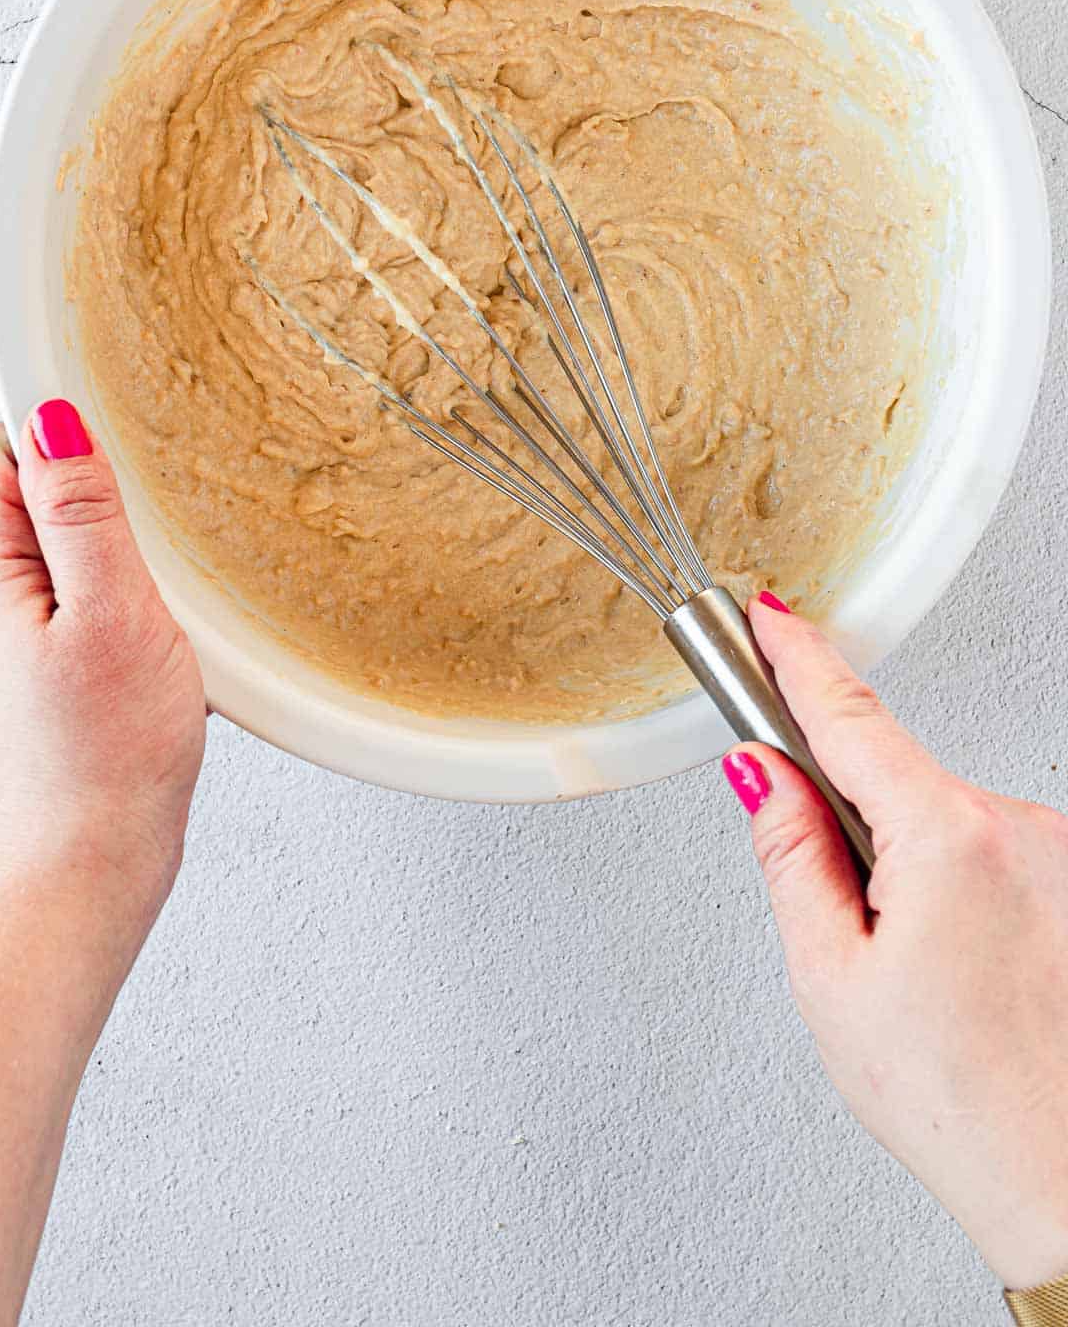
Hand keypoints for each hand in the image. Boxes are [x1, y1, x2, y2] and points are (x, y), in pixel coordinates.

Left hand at [0, 402, 205, 919]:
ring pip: (62, 549)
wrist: (86, 873)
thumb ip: (82, 514)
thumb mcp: (111, 616)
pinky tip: (152, 636)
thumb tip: (54, 421)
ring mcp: (9, 637)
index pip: (2, 449)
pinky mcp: (42, 670)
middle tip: (152, 546)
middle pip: (33, 493)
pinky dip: (120, 600)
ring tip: (156, 599)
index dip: (64, 438)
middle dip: (99, 498)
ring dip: (116, 554)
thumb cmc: (101, 763)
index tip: (124, 462)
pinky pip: (79, 598)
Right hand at [724, 596, 1067, 1294]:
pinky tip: (970, 976)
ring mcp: (1062, 853)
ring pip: (948, 828)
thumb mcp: (832, 978)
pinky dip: (966, 897)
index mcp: (950, 838)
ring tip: (928, 982)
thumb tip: (764, 776)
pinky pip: (996, 858)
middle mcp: (1021, 828)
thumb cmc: (964, 1104)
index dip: (797, 659)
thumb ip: (791, 856)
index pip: (849, 717)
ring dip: (918, 876)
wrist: (1067, 1186)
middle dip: (858, 834)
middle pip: (898, 784)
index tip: (767, 615)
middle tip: (856, 936)